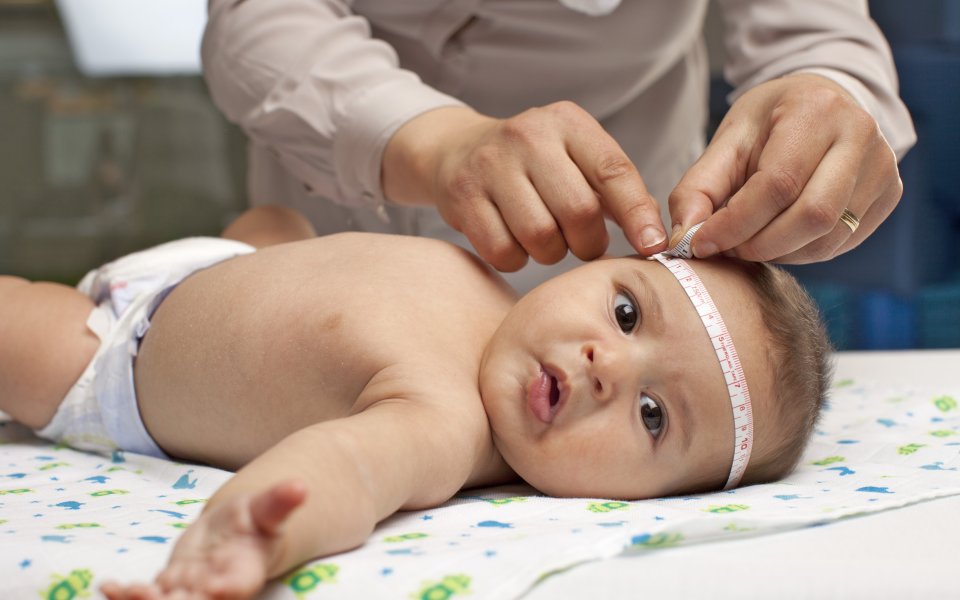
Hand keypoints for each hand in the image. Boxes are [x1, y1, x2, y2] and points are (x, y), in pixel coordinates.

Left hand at [101, 480, 306, 599]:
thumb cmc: (258, 520)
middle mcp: (216, 590)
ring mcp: (191, 592)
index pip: (235, 587)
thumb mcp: (269, 508)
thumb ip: (281, 501)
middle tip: (152, 596)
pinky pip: (147, 597)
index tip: (212, 587)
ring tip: (126, 590)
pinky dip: (126, 596)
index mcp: (243, 573)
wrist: (237, 533)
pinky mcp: (169, 588)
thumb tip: (301, 486)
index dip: (222, 590)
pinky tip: (109, 586)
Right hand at [383, 103, 666, 271]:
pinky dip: (515, 259)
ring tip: (546, 240)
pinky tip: (514, 241)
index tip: (653, 245)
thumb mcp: (575, 157)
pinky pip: (503, 251)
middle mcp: (528, 136)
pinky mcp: (463, 196)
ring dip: (550, 253)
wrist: (457, 150)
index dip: (638, 214)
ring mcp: (491, 165)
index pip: (613, 171)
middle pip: (578, 211)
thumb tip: (655, 235)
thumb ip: (615, 189)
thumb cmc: (534, 165)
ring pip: (540, 237)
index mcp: (567, 123)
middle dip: (588, 242)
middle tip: (583, 244)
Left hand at [668, 73, 902, 263]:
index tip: (700, 243)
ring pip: (828, 236)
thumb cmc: (770, 123)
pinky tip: (779, 236)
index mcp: (816, 110)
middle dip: (759, 244)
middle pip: (811, 216)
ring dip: (779, 252)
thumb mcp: (727, 142)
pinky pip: (841, 242)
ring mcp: (883, 166)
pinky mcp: (889, 194)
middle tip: (727, 248)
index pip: (777, 185)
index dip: (735, 224)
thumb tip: (682, 239)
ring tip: (749, 240)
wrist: (821, 105)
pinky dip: (802, 251)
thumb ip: (697, 189)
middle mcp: (860, 134)